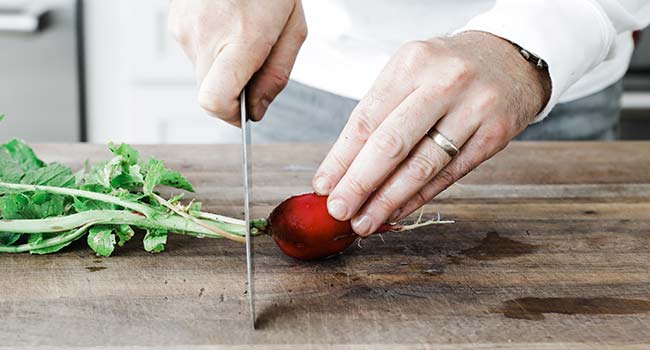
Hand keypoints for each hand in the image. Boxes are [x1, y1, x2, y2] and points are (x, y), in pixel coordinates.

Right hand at [168, 0, 306, 123]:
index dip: (230, 116)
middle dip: (232, 92)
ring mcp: (185, 29)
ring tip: (240, 37)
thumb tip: (257, 109)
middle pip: (209, 94)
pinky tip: (226, 27)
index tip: (244, 112)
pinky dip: (211, 50)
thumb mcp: (293, 29)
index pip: (216, 101)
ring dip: (222, 68)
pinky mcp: (175, 23)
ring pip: (202, 74)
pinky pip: (194, 53)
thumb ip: (277, 76)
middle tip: (252, 68)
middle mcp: (206, 36)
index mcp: (242, 39)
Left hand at [312, 31, 550, 235]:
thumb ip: (379, 113)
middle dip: (359, 183)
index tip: (323, 186)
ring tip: (364, 222)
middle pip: (391, 144)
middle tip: (338, 210)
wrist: (511, 58)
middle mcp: (444, 83)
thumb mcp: (410, 72)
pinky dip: (418, 197)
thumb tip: (343, 167)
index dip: (341, 158)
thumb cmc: (448, 70)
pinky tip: (397, 211)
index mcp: (412, 63)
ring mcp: (474, 109)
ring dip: (388, 200)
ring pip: (422, 166)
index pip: (367, 119)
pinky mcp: (495, 135)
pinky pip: (449, 175)